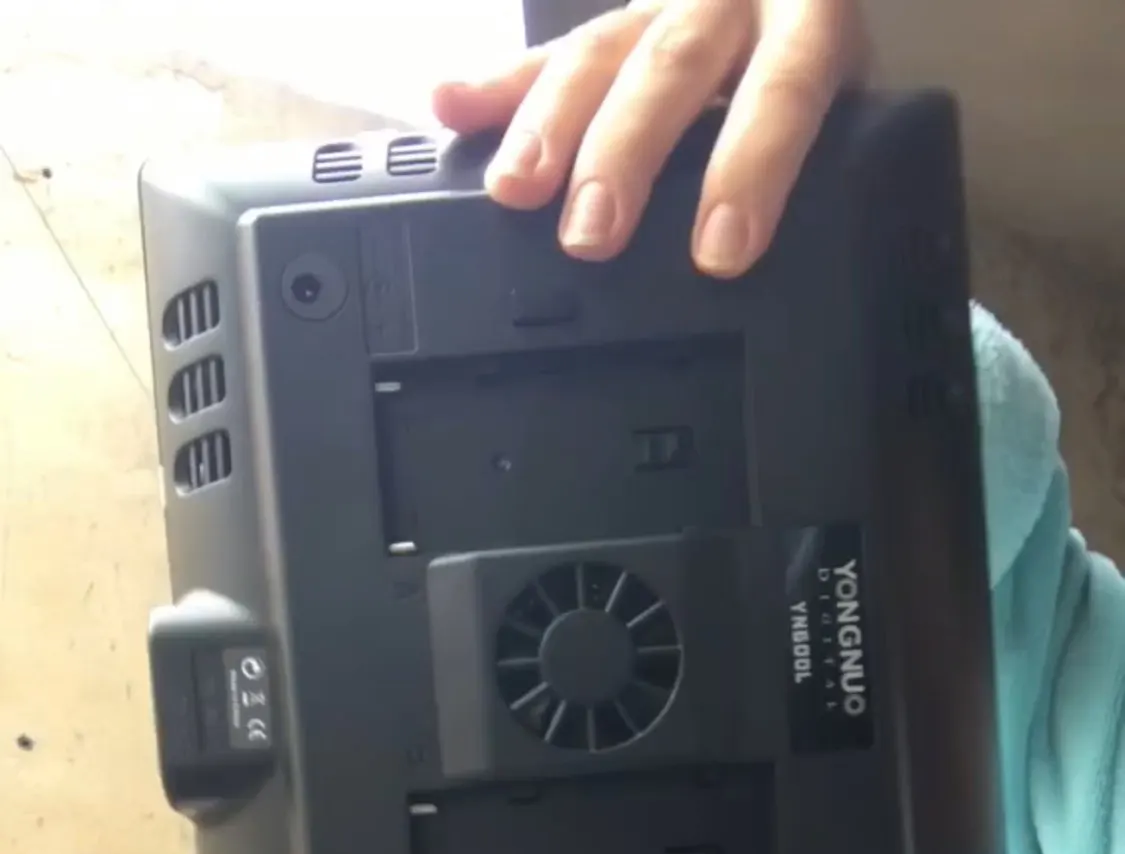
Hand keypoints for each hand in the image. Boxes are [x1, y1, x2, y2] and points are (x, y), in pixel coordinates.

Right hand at [433, 0, 865, 275]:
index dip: (749, 166)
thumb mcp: (851, 114)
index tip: (721, 249)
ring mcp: (659, 6)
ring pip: (599, 54)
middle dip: (623, 154)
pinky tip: (449, 106)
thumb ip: (837, 175)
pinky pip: (545, 52)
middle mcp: (728, 2)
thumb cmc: (815, 74)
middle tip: (592, 234)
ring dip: (549, 126)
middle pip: (669, 68)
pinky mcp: (606, 25)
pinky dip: (495, 85)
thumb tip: (829, 291)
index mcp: (808, 24)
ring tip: (513, 188)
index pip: (782, 90)